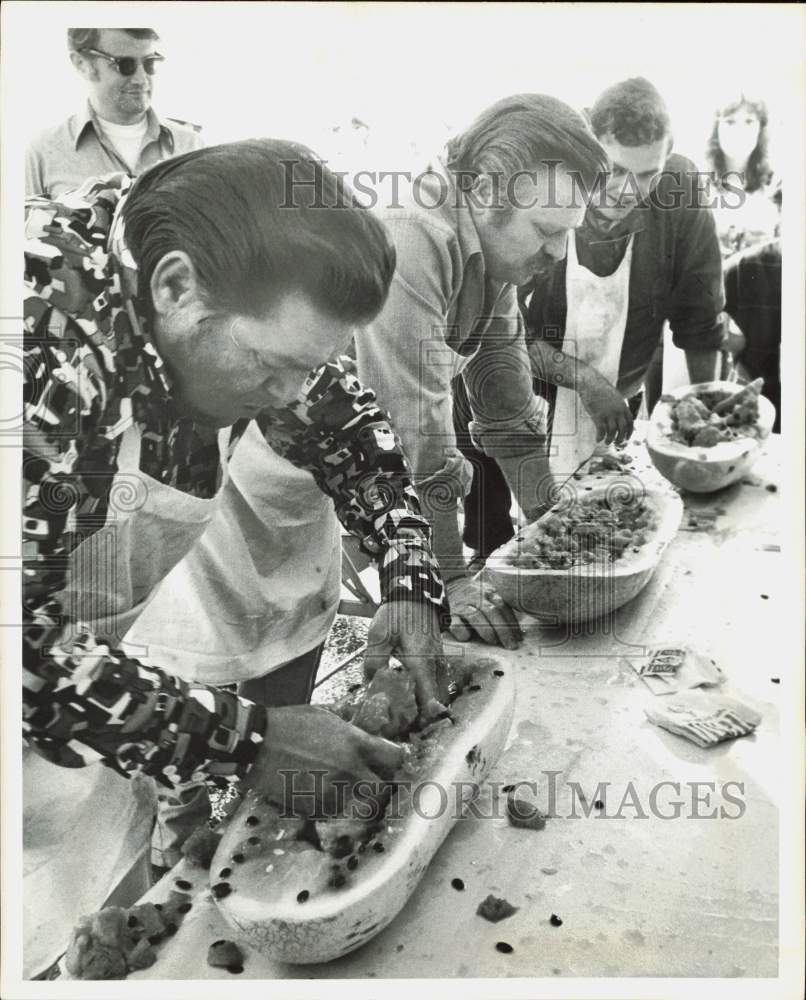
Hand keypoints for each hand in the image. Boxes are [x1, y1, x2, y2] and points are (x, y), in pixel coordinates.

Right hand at [243, 705, 404, 817]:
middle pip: (382, 791)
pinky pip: (331, 813)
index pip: (395, 758)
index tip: (389, 763)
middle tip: (369, 784)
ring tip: (339, 791)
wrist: (255, 744)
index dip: (395, 762)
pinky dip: (329, 807)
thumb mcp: (325, 716)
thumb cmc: (288, 723)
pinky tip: (318, 795)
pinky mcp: (313, 808)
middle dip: (378, 789)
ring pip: (356, 806)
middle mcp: (350, 771)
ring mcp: (332, 792)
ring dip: (352, 800)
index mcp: (356, 744)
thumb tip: (365, 732)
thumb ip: (349, 729)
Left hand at [364, 600, 447, 720]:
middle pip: (436, 700)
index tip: (414, 731)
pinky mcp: (437, 658)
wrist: (415, 594)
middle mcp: (434, 665)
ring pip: (438, 692)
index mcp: (422, 662)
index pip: (429, 698)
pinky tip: (413, 697)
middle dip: (424, 716)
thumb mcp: (380, 635)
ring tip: (409, 716)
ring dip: (427, 705)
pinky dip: (429, 693)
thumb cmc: (398, 614)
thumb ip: (375, 660)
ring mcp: (438, 661)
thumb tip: (371, 684)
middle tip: (406, 727)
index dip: (424, 718)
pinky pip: (437, 682)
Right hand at [445, 574, 522, 649]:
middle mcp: (476, 596)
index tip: (518, 638)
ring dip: (487, 631)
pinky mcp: (450, 613)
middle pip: (492, 612)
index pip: (503, 606)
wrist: (453, 583)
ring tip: (493, 641)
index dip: (512, 623)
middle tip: (510, 646)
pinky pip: (456, 625)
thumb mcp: (490, 595)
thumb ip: (501, 608)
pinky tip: (468, 638)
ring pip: (476, 617)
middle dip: (503, 630)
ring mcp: (462, 604)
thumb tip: (518, 634)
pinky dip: (463, 632)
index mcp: (489, 592)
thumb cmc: (477, 595)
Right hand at [578, 368, 632, 444]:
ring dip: (610, 439)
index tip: (626, 438)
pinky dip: (600, 437)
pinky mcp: (598, 416)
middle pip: (623, 429)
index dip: (629, 432)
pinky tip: (598, 439)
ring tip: (607, 442)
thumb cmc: (601, 389)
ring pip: (613, 432)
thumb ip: (619, 406)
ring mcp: (608, 414)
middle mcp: (618, 411)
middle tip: (617, 444)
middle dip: (620, 438)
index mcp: (623, 406)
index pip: (630, 422)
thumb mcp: (615, 397)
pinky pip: (601, 430)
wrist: (591, 383)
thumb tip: (620, 414)